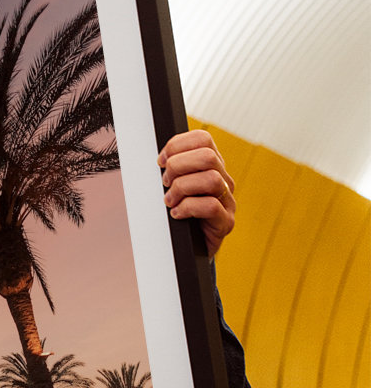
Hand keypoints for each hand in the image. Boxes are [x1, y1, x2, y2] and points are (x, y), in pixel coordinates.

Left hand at [158, 129, 235, 256]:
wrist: (188, 248)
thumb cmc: (179, 213)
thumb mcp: (173, 186)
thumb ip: (171, 169)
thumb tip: (158, 159)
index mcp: (211, 166)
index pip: (203, 139)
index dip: (178, 145)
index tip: (161, 161)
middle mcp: (223, 180)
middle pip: (208, 156)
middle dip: (178, 166)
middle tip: (165, 182)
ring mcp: (227, 201)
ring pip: (211, 179)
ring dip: (182, 188)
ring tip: (170, 200)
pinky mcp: (226, 222)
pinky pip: (211, 206)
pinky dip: (188, 208)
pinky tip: (177, 214)